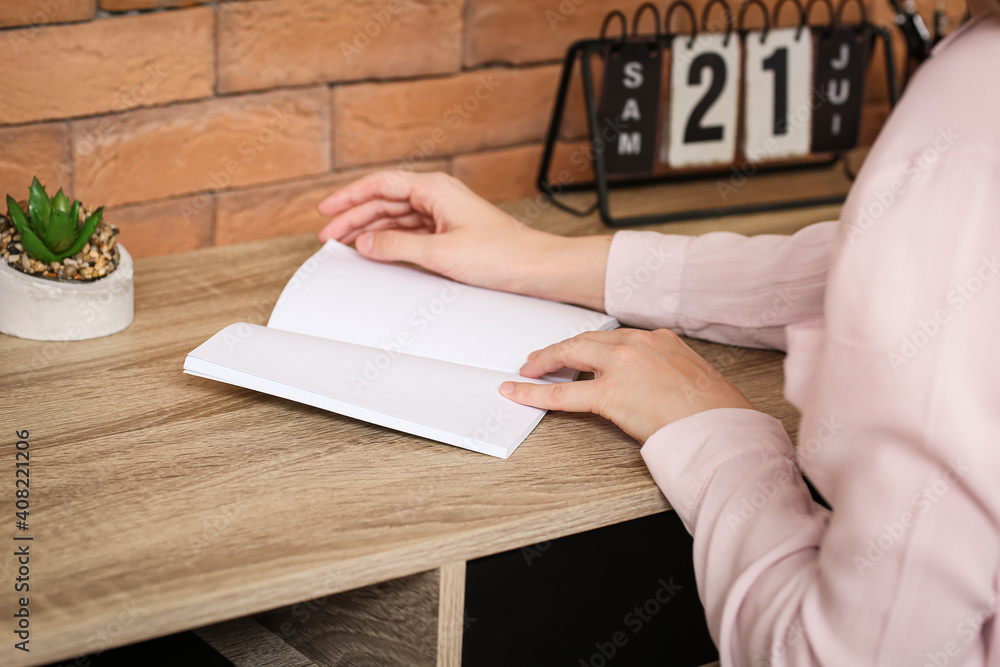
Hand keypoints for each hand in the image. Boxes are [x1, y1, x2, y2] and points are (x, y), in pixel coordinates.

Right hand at [317, 170, 610, 309]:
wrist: (535, 267)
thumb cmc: (500, 254)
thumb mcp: (439, 253)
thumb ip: (396, 245)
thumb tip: (365, 241)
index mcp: (435, 188)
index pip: (380, 184)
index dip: (348, 197)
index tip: (325, 211)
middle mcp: (438, 195)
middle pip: (384, 200)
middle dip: (353, 217)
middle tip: (328, 235)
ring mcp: (444, 213)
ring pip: (396, 216)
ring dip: (369, 229)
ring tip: (345, 245)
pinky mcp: (449, 231)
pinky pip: (410, 230)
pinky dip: (390, 239)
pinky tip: (376, 250)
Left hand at [500, 329, 754, 442]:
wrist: (721, 427)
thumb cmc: (715, 411)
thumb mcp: (692, 376)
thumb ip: (665, 370)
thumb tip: (651, 384)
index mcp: (660, 339)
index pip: (614, 337)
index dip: (591, 344)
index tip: (581, 349)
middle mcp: (638, 344)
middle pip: (586, 339)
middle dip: (561, 348)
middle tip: (541, 358)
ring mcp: (621, 365)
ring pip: (570, 355)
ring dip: (545, 361)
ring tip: (528, 371)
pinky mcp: (609, 393)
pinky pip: (562, 392)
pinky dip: (534, 392)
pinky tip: (518, 391)